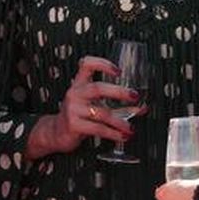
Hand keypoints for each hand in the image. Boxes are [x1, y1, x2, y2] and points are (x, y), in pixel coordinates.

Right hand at [24, 56, 141, 158]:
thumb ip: (116, 105)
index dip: (102, 64)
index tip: (118, 71)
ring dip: (119, 121)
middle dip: (119, 92)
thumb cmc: (77, 115)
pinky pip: (98, 129)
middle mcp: (74, 94)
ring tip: (130, 127)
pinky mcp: (74, 125)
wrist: (55, 133)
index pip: (87, 65)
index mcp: (78, 84)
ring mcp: (73, 109)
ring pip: (101, 113)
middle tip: (134, 96)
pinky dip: (113, 133)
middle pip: (98, 88)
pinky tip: (122, 136)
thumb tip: (143, 107)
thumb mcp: (93, 105)